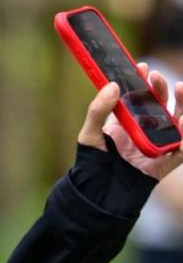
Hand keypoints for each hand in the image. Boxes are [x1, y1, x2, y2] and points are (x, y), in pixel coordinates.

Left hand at [78, 63, 182, 180]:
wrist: (96, 196)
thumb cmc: (91, 166)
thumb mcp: (89, 137)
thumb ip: (97, 111)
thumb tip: (111, 85)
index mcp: (128, 121)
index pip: (139, 96)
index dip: (142, 80)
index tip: (140, 66)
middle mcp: (145, 130)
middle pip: (160, 104)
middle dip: (161, 88)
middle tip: (155, 77)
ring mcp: (157, 144)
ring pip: (178, 120)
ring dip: (182, 103)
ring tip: (179, 88)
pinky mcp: (165, 161)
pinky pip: (182, 148)